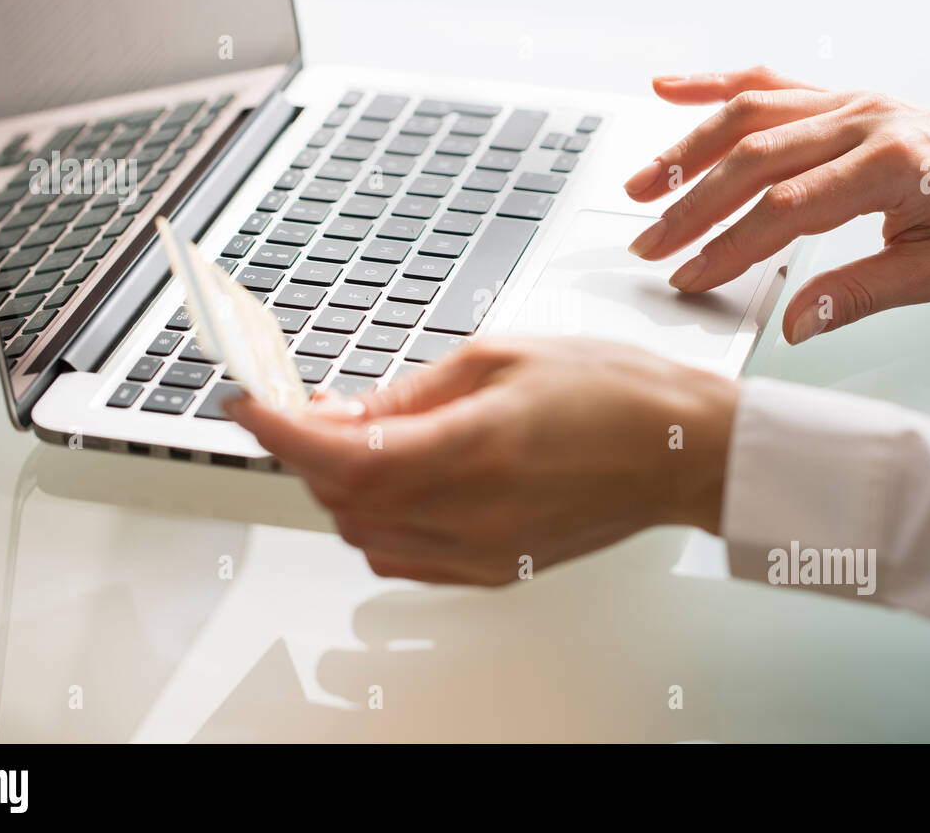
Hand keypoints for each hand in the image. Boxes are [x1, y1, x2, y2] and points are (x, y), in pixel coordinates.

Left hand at [225, 337, 737, 583]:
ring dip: (339, 486)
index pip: (343, 456)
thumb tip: (343, 410)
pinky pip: (403, 557)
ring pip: (364, 534)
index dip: (280, 431)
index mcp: (478, 448)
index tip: (247, 403)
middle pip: (343, 499)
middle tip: (303, 404)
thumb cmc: (614, 392)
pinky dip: (376, 520)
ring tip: (354, 435)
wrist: (681, 449)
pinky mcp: (496, 571)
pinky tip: (394, 479)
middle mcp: (476, 513)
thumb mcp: (502, 358)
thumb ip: (412, 392)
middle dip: (306, 451)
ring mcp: (485, 552)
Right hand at [624, 67, 929, 342]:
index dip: (731, 246)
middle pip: (754, 158)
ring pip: (749, 115)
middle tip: (650, 246)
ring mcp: (847, 101)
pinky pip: (769, 82)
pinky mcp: (839, 96)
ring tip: (641, 186)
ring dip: (687, 150)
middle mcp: (862, 120)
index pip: (787, 208)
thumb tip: (796, 323)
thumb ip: (861, 294)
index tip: (692, 277)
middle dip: (691, 206)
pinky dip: (714, 84)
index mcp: (891, 163)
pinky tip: (669, 89)